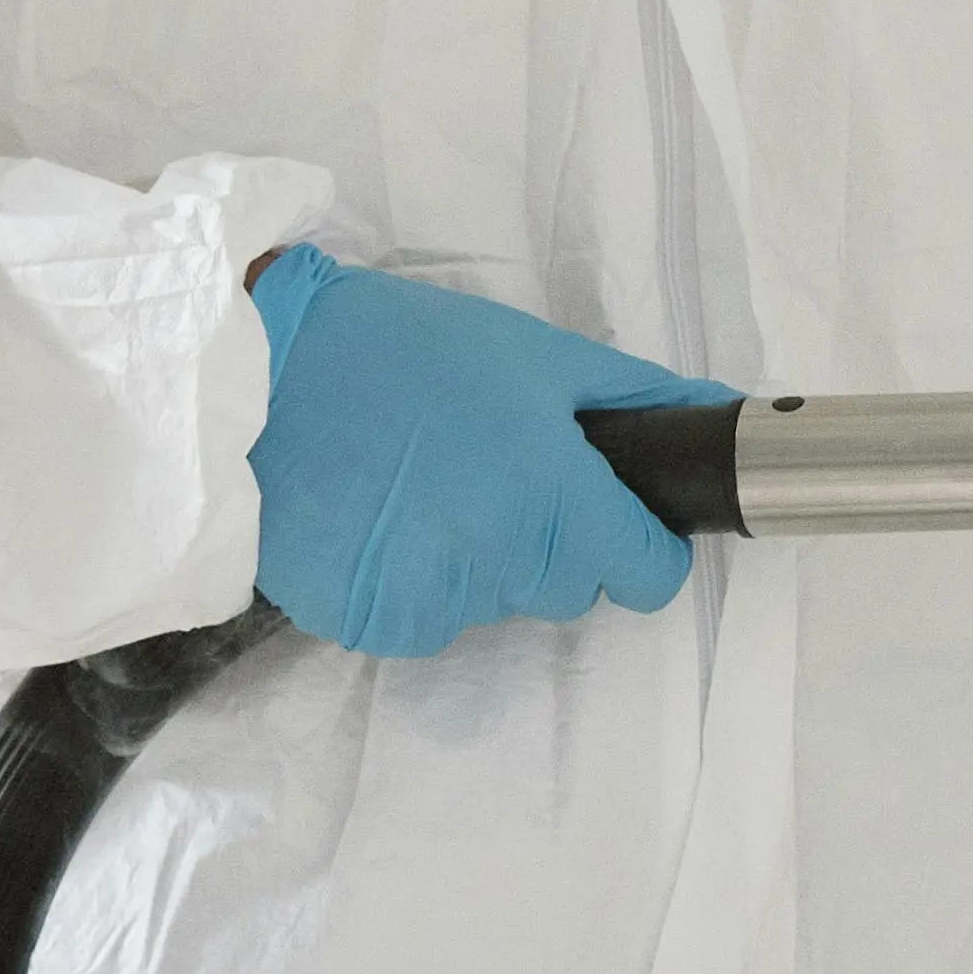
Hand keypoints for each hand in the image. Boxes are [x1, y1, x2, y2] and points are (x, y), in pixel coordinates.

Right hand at [244, 244, 716, 657]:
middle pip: (568, 588)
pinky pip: (423, 621)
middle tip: (490, 469)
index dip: (639, 543)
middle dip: (549, 541)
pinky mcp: (367, 623)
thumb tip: (717, 418)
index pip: (648, 576)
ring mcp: (430, 601)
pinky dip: (410, 584)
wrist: (254, 372)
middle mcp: (499, 563)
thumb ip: (637, 398)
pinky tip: (378, 521)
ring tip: (419, 484)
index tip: (609, 512)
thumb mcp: (536, 354)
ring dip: (475, 561)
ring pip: (494, 605)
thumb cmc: (403, 350)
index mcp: (555, 500)